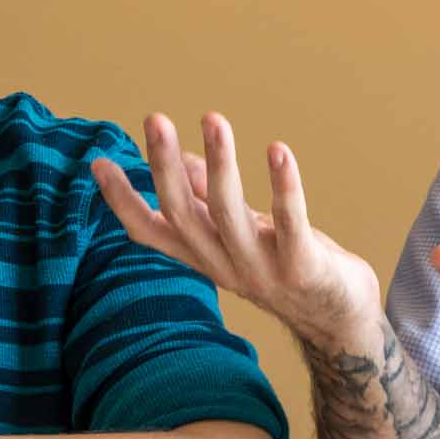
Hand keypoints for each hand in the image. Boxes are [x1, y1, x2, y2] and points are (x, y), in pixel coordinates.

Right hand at [91, 112, 380, 345]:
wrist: (341, 319)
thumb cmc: (288, 264)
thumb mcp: (242, 230)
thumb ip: (209, 198)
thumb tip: (179, 158)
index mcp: (204, 256)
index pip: (150, 231)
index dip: (122, 201)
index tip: (98, 161)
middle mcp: (224, 266)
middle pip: (182, 216)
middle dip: (163, 167)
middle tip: (154, 119)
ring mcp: (261, 270)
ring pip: (229, 214)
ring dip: (221, 163)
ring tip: (213, 119)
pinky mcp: (302, 268)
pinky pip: (290, 224)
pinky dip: (283, 187)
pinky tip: (278, 151)